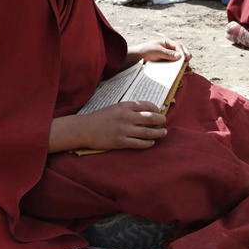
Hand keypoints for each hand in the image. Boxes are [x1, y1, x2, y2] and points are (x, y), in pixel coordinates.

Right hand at [49, 101, 166, 151]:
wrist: (84, 129)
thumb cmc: (100, 118)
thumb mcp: (115, 108)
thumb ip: (129, 109)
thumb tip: (146, 112)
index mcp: (125, 106)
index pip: (147, 105)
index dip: (157, 109)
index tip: (159, 112)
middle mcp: (126, 116)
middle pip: (151, 118)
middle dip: (161, 120)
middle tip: (164, 122)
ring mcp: (124, 130)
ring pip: (148, 132)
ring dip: (159, 133)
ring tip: (163, 133)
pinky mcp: (121, 142)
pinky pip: (139, 143)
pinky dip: (148, 143)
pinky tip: (152, 142)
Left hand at [127, 38, 191, 64]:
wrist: (136, 58)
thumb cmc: (146, 51)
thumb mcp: (157, 51)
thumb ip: (168, 54)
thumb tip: (180, 56)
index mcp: (167, 43)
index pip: (178, 46)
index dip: (183, 52)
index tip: (185, 58)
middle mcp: (169, 49)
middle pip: (181, 52)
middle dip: (186, 56)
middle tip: (188, 61)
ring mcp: (168, 57)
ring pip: (178, 59)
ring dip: (182, 63)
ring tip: (184, 67)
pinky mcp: (166, 64)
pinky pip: (173, 65)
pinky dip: (177, 67)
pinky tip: (179, 71)